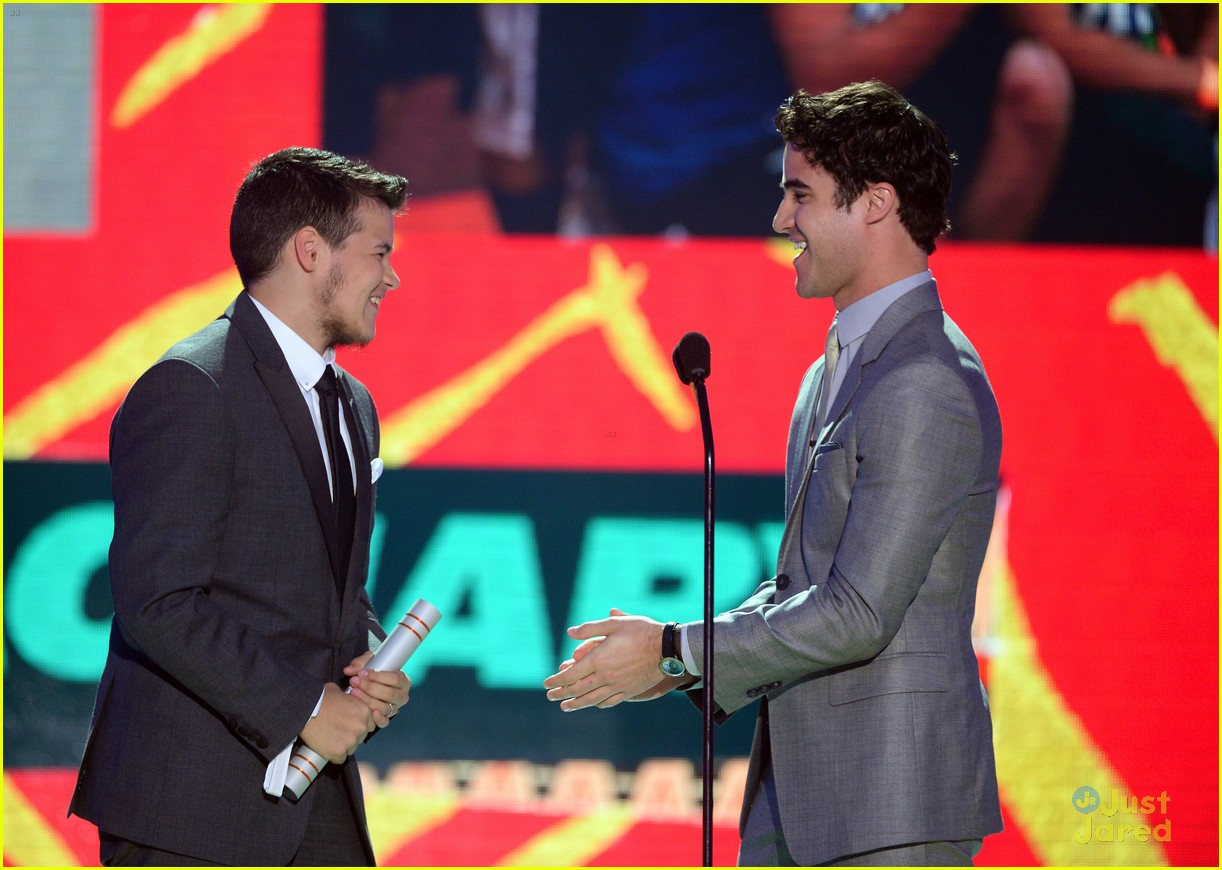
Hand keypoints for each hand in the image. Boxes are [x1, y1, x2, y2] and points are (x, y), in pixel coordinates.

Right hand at [300, 682, 374, 763]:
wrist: (305, 710)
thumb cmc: (321, 698)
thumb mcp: (340, 692)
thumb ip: (350, 700)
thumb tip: (348, 701)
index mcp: (364, 712)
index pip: (369, 725)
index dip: (358, 726)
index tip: (349, 726)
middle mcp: (361, 727)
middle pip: (360, 738)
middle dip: (351, 736)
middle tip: (337, 732)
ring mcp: (351, 741)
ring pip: (351, 749)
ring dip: (343, 746)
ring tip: (330, 739)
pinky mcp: (339, 752)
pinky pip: (340, 758)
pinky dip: (333, 755)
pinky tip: (326, 747)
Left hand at [344, 651, 411, 728]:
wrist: (372, 684)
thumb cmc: (373, 672)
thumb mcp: (369, 663)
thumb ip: (360, 664)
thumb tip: (349, 670)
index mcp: (403, 680)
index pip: (394, 678)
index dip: (378, 676)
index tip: (362, 673)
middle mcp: (402, 695)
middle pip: (390, 693)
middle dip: (370, 687)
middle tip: (354, 681)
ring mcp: (395, 708)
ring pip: (385, 707)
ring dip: (367, 700)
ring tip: (353, 692)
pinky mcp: (387, 718)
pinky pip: (385, 722)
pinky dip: (377, 719)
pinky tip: (368, 712)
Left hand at [543, 609, 669, 710]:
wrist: (668, 649)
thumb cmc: (641, 631)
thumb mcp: (615, 624)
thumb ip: (591, 628)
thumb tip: (569, 633)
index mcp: (599, 659)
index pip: (571, 674)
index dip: (557, 680)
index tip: (547, 683)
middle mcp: (606, 676)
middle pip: (578, 689)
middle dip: (561, 693)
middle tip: (550, 696)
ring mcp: (618, 686)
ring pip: (592, 699)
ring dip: (576, 703)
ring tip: (565, 706)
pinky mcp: (629, 691)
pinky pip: (609, 701)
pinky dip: (597, 703)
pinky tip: (592, 703)